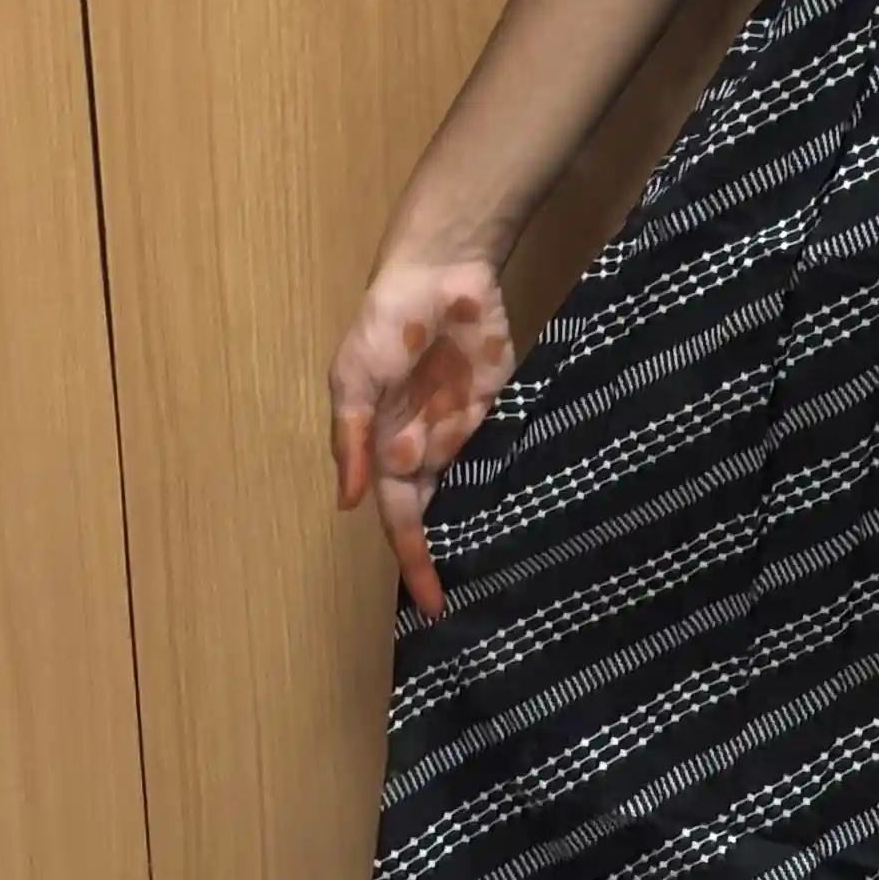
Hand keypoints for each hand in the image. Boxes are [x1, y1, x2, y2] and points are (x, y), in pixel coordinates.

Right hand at [328, 244, 517, 618]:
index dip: (414, 560)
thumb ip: (352, 441)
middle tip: (478, 607)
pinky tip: (531, 518)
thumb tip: (347, 504)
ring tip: (508, 576)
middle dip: (449, 556)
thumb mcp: (354, 381)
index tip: (431, 605)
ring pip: (473, 491)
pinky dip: (512, 484)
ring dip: (483, 526)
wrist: (440, 273)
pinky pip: (505, 454)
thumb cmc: (385, 325)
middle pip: (438, 516)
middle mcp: (425, 447)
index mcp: (385, 449)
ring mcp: (464, 430)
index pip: (400, 519)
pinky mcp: (499, 408)